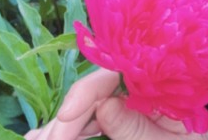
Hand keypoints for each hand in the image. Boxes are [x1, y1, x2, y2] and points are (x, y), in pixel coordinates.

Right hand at [24, 69, 207, 139]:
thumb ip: (140, 128)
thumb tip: (103, 104)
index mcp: (161, 86)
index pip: (116, 74)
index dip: (85, 93)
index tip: (64, 119)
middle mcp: (145, 90)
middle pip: (96, 93)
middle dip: (68, 117)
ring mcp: (135, 106)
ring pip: (90, 109)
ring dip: (64, 126)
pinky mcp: (129, 122)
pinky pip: (96, 122)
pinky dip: (74, 130)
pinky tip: (46, 136)